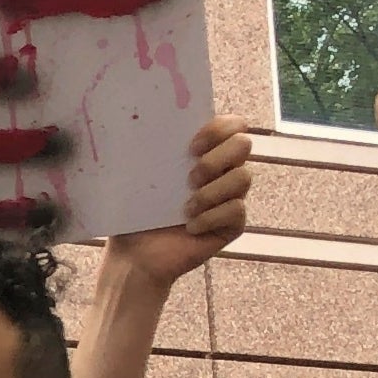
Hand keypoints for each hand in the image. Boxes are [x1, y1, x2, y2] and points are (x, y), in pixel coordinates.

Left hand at [106, 118, 250, 290]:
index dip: (218, 129)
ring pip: (243, 178)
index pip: (231, 125)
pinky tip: (191, 227)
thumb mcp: (137, 178)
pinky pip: (236, 211)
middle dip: (218, 158)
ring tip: (186, 208)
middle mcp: (222, 170)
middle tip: (191, 178)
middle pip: (243, 145)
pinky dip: (211, 218)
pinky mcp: (232, 224)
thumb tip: (139, 122)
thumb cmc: (134, 213)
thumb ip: (147, 150)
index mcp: (202, 152)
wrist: (134, 255)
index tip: (190, 147)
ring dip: (212, 192)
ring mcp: (230, 196)